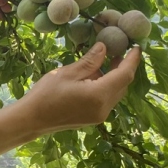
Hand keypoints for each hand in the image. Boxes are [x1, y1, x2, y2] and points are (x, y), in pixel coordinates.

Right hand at [17, 42, 141, 133]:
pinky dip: (105, 87)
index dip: (132, 60)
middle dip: (122, 67)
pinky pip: (106, 100)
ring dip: (113, 77)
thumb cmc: (45, 95)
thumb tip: (104, 47)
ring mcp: (99, 115)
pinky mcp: (93, 118)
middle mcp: (104, 108)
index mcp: (98, 95)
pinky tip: (92, 78)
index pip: (124, 75)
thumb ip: (89, 61)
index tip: (137, 47)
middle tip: (117, 50)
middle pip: (122, 85)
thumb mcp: (67, 73)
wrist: (31, 120)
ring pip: (115, 93)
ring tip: (102, 62)